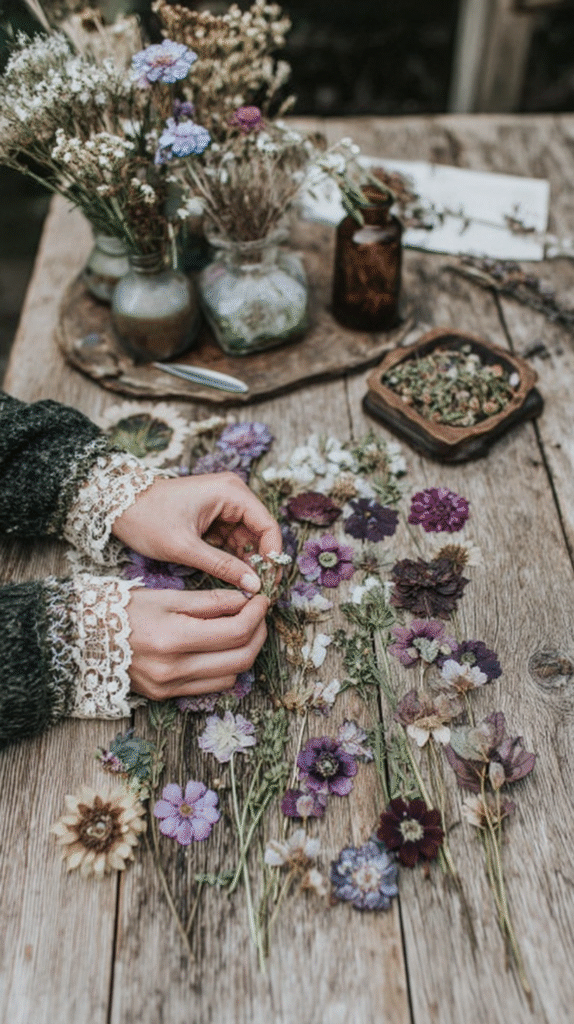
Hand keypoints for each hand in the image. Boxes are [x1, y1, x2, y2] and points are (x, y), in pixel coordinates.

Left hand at [112, 472, 281, 593]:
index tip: (270, 583)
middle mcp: (232, 495)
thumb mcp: (185, 547)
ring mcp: (223, 506)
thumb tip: (254, 586)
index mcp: (231, 492)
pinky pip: (233, 541)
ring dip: (248, 563)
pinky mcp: (214, 518)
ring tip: (248, 591)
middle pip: (261, 532)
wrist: (117, 506)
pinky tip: (235, 580)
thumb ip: (223, 566)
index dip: (273, 555)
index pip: (268, 525)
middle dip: (262, 562)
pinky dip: (234, 560)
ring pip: (248, 539)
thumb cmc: (147, 519)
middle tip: (261, 592)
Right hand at [127, 588, 268, 699]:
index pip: (235, 633)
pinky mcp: (167, 697)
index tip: (261, 600)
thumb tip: (247, 600)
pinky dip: (226, 667)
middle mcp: (173, 669)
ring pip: (231, 677)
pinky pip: (211, 687)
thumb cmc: (125, 610)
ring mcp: (170, 687)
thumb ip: (210, 601)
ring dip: (245, 653)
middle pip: (240, 659)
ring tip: (243, 629)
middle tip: (259, 615)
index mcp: (173, 639)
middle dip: (258, 634)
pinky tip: (222, 648)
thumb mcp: (168, 597)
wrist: (86, 637)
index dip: (256, 615)